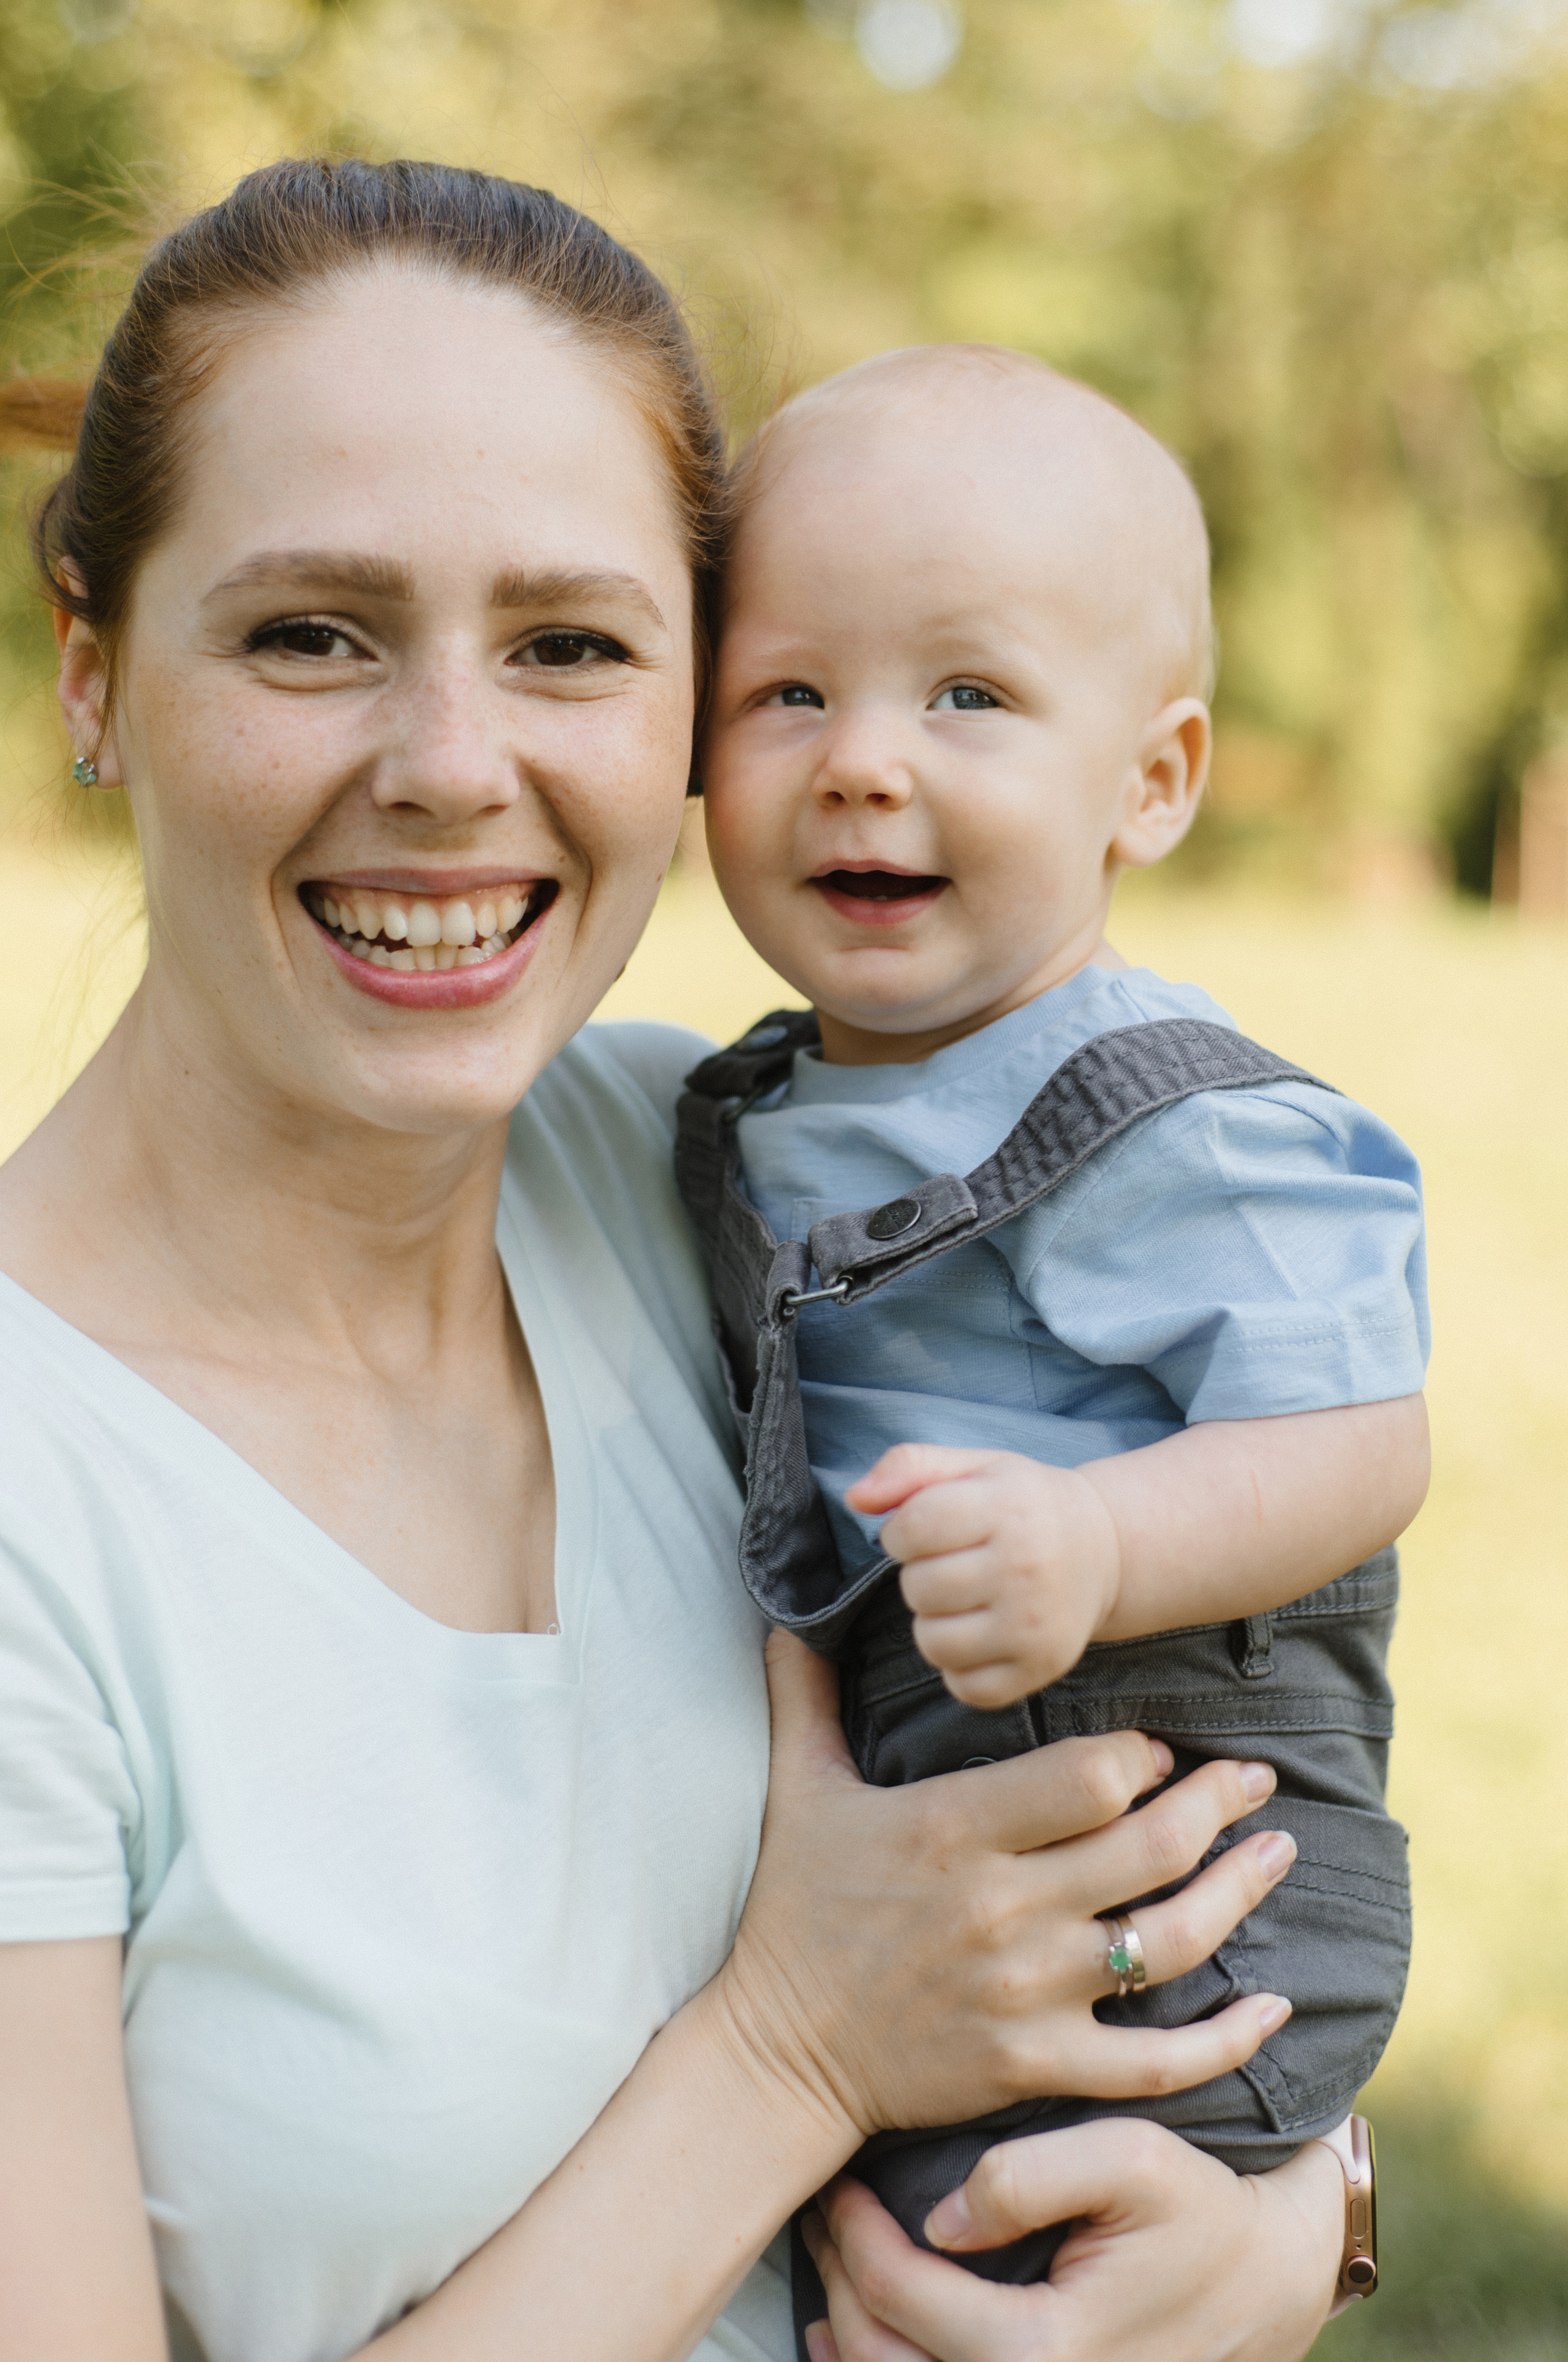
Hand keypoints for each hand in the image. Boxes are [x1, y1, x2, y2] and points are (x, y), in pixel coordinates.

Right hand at [716, 1634, 1295, 2142]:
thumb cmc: (794, 1912)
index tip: (1158, 1751)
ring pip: (1171, 1941)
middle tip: (1255, 1779)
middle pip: (1149, 1847)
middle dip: (1218, 1804)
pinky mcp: (1036, 2067)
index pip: (1086, 1778)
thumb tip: (786, 1614)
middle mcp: (1001, 1908)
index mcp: (951, 1831)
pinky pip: (1157, 2060)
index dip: (1139, 1758)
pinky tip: (1272, 2007)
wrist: (775, 2053)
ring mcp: (1026, 1994)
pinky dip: (1227, 2039)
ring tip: (1277, 1851)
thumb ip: (805, 1697)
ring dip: (1240, 1891)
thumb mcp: (797, 1792)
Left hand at [800, 2121, 1343, 2361]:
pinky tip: (855, 2337)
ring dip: (849, 2330)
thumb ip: (1030, 2175)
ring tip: (832, 2265)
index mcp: (1044, 2349)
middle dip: (838, 2278)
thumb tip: (940, 2219)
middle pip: (881, 2355)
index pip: (900, 2295)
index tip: (837, 2182)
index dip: (853, 2235)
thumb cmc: (1200, 2211)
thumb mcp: (1133, 2156)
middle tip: (822, 2211)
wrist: (1268, 2283)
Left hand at [846, 1445, 1120, 1706]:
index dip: (902, 1531)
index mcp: (1010, 1507)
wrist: (1105, 1550)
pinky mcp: (1041, 1669)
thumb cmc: (1023, 1504)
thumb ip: (909, 1466)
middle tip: (953, 1564)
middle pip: (919, 1587)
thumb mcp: (974, 1466)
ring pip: (933, 1642)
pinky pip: (963, 1686)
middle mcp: (1028, 1568)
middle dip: (920, 1575)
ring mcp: (1035, 1626)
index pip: (914, 1526)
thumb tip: (855, 1498)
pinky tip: (982, 1634)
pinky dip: (960, 1666)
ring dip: (934, 1622)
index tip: (925, 1530)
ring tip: (964, 1600)